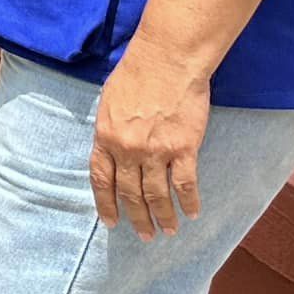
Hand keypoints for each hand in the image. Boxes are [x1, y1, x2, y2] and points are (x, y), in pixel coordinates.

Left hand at [90, 44, 210, 239]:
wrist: (167, 59)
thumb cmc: (136, 73)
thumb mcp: (109, 102)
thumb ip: (110, 130)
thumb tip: (111, 148)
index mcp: (105, 137)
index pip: (101, 180)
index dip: (106, 204)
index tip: (112, 222)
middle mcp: (127, 149)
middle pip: (130, 193)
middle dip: (137, 218)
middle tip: (145, 235)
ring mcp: (155, 151)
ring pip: (157, 195)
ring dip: (163, 217)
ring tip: (168, 230)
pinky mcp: (183, 148)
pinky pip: (185, 184)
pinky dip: (189, 202)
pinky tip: (192, 213)